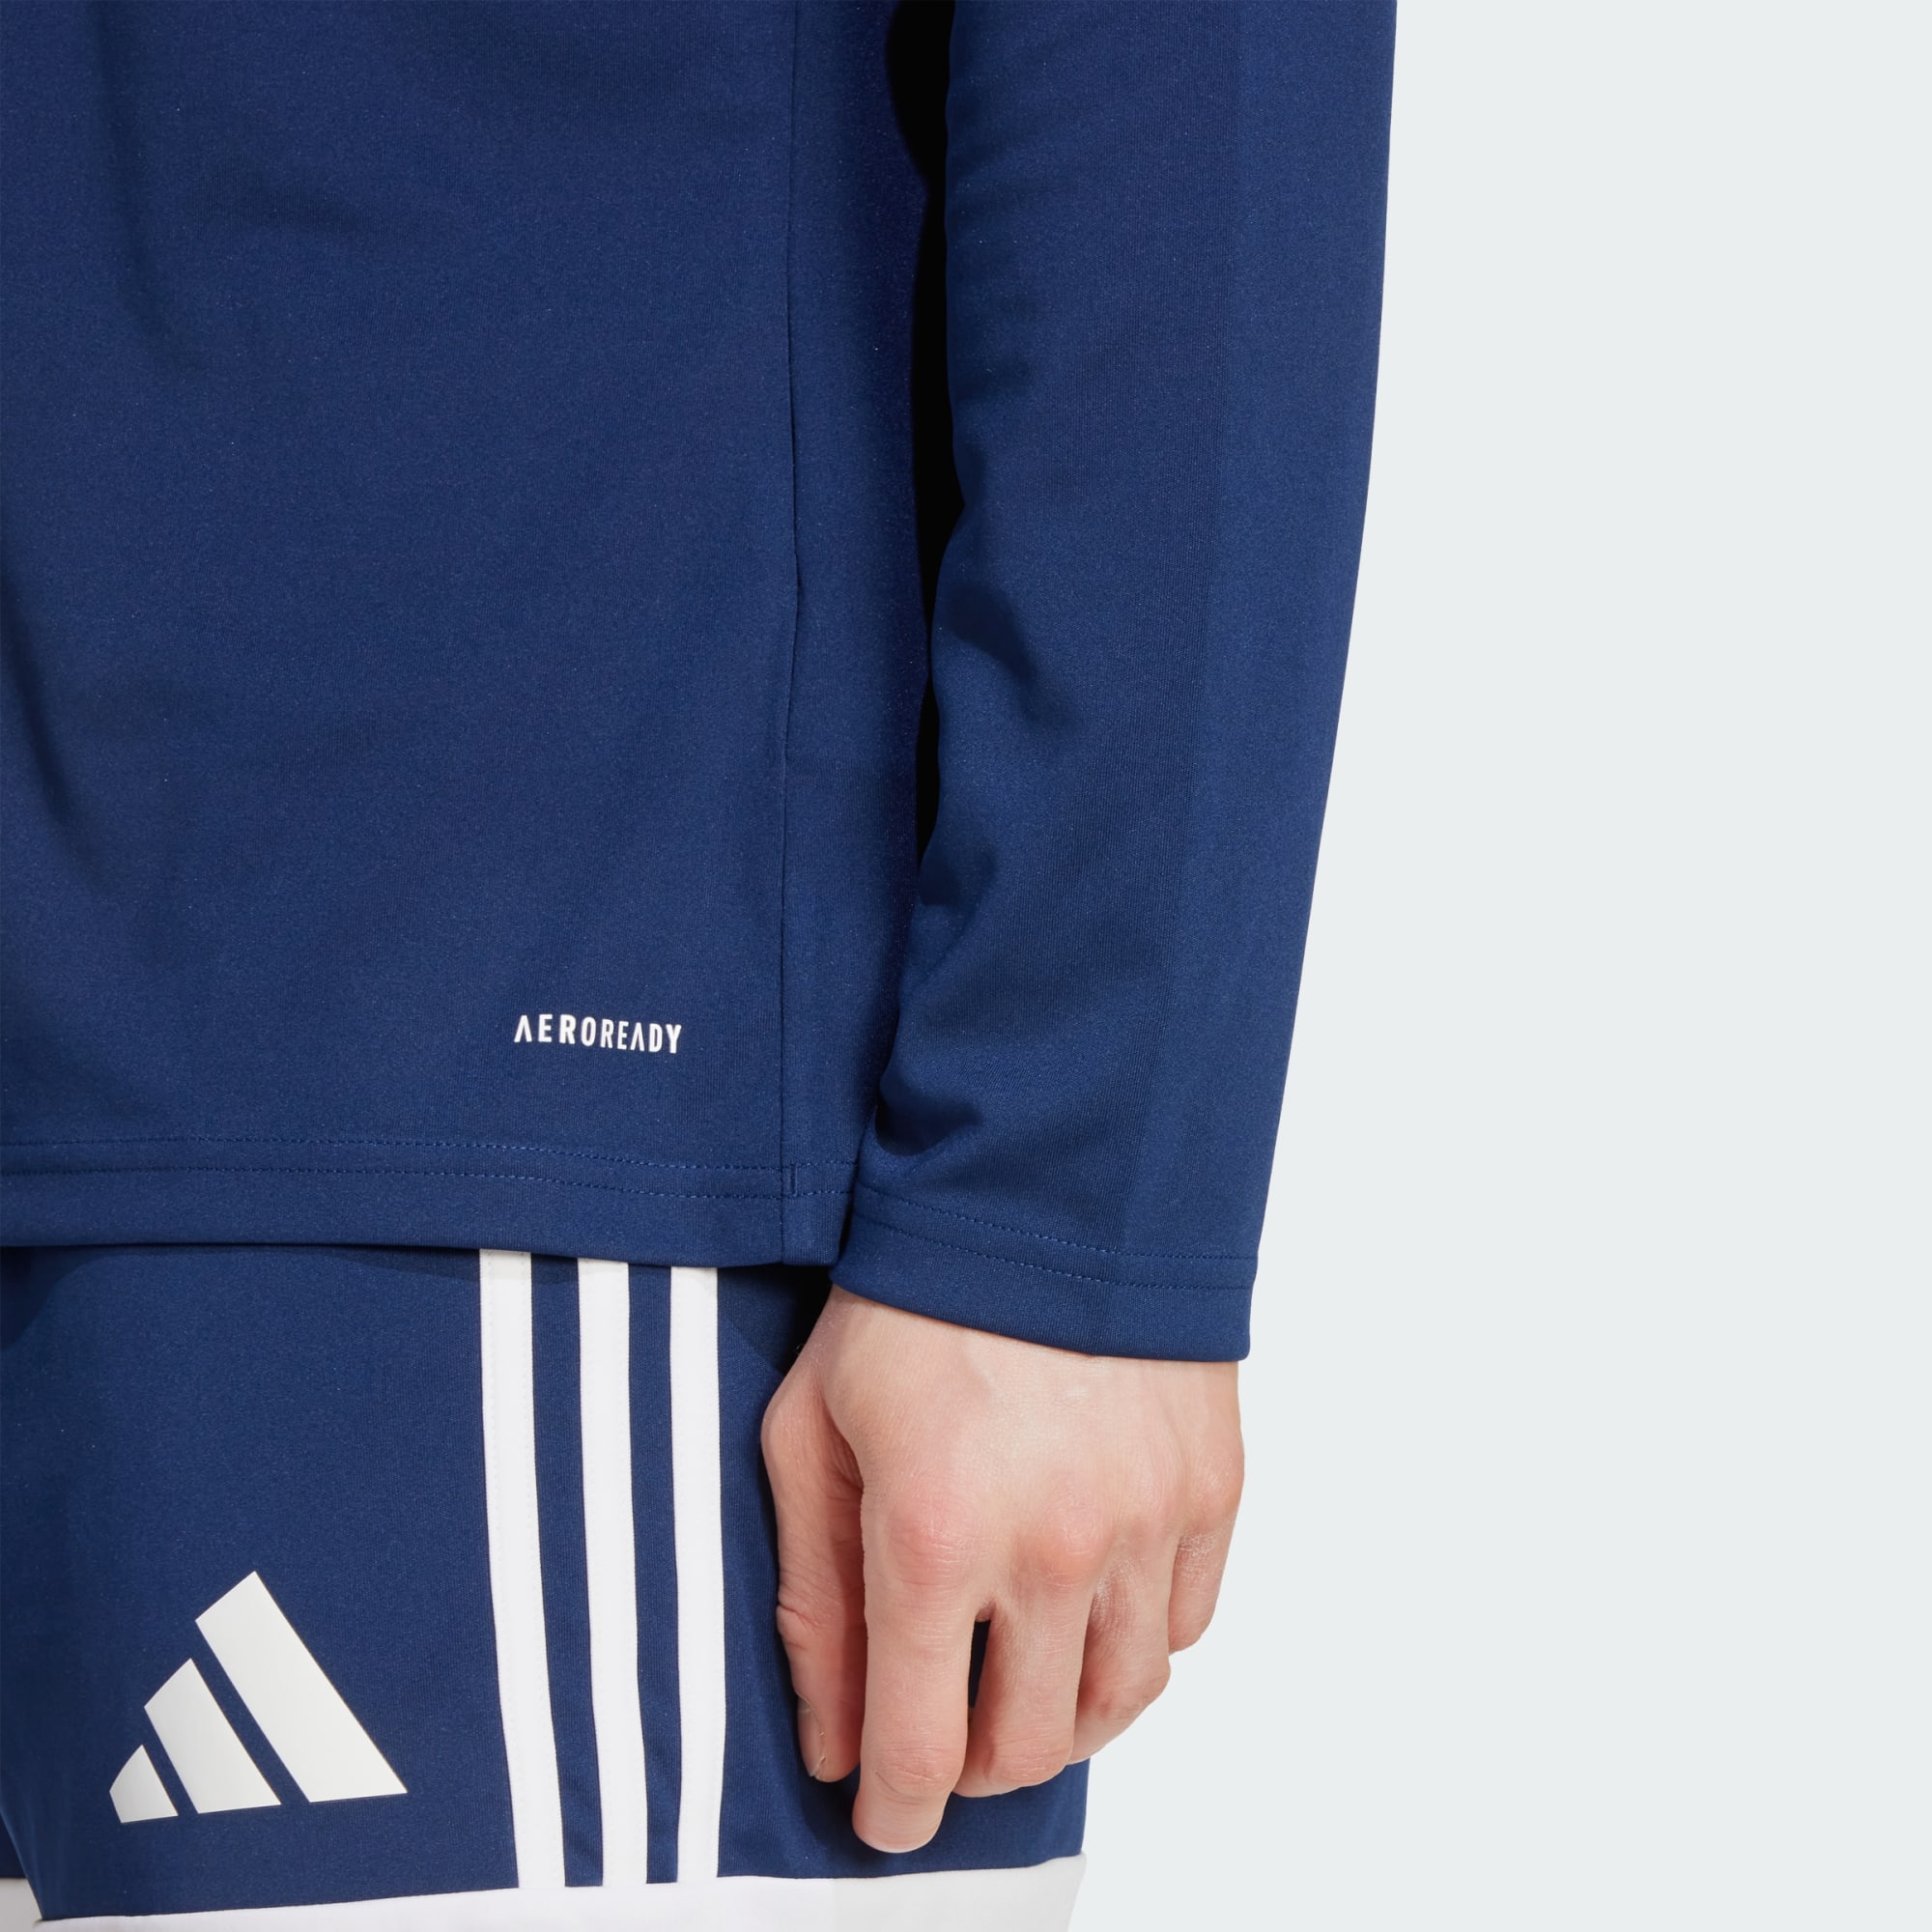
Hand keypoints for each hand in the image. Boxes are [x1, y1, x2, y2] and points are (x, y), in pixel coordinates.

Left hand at [760, 1285, 1242, 1852]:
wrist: (1043, 1188)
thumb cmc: (910, 1304)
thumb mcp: (812, 1432)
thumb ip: (814, 1597)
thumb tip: (830, 1741)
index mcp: (935, 1537)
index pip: (919, 1747)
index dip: (894, 1810)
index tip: (884, 1817)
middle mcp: (1054, 1549)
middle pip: (1028, 1748)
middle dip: (972, 1764)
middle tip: (944, 1726)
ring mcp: (1147, 1522)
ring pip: (1120, 1702)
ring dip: (1063, 1718)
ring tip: (1022, 1680)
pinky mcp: (1211, 1490)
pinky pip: (1187, 1627)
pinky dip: (1138, 1644)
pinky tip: (1092, 1607)